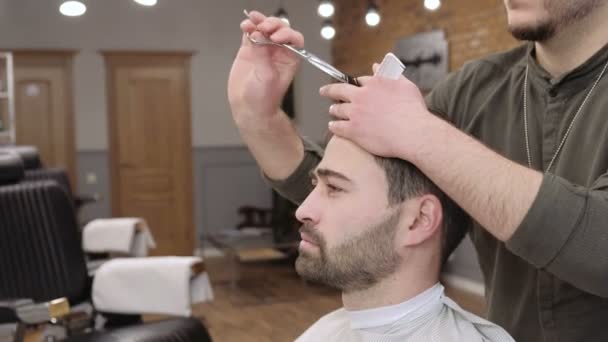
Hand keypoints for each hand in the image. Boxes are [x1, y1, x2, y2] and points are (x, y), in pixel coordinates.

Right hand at [228, 10, 303, 120]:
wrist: (248, 108)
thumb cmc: (264, 100)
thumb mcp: (267, 78)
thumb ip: (263, 56)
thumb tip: (258, 37)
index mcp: (290, 58)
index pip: (294, 39)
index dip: (286, 34)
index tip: (275, 37)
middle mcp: (278, 52)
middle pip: (279, 29)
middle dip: (272, 24)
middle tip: (263, 27)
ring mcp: (263, 49)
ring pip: (264, 28)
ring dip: (259, 22)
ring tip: (252, 22)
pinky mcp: (249, 50)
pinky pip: (250, 33)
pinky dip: (247, 27)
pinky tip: (245, 26)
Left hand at [320, 64, 437, 160]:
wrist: (412, 132)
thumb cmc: (412, 109)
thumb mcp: (404, 84)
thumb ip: (390, 73)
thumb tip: (378, 64)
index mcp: (374, 84)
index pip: (360, 80)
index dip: (355, 83)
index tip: (352, 84)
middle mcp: (361, 96)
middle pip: (340, 91)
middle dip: (330, 90)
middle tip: (323, 91)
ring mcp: (355, 114)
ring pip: (337, 110)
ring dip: (333, 109)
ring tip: (331, 111)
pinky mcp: (353, 130)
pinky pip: (338, 127)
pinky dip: (333, 126)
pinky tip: (332, 126)